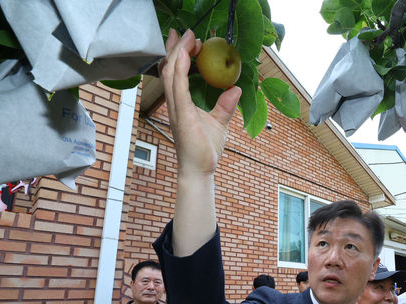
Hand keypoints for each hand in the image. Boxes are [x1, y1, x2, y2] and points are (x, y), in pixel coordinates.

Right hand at [160, 28, 240, 177]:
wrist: (199, 169)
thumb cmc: (205, 149)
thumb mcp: (219, 122)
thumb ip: (225, 105)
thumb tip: (235, 89)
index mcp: (181, 104)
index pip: (175, 73)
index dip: (178, 55)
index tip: (187, 41)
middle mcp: (174, 103)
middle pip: (170, 68)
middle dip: (175, 47)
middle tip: (184, 32)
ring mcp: (176, 108)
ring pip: (171, 73)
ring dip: (178, 52)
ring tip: (187, 37)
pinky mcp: (182, 115)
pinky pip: (178, 87)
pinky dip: (180, 69)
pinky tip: (184, 55)